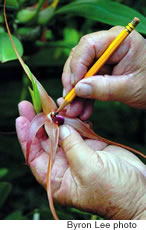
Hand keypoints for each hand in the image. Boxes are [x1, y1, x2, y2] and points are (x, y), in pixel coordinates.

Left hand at [16, 101, 145, 218]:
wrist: (139, 193)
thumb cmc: (114, 192)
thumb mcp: (88, 169)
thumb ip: (72, 146)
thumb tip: (60, 127)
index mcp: (58, 179)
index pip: (34, 155)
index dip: (27, 136)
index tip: (21, 118)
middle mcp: (65, 167)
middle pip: (46, 141)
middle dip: (39, 122)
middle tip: (30, 105)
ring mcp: (78, 155)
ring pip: (62, 134)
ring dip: (58, 119)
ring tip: (52, 103)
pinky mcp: (90, 148)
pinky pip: (78, 131)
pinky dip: (75, 121)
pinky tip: (70, 111)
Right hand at [59, 27, 145, 118]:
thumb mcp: (130, 88)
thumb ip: (105, 88)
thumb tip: (78, 89)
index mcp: (119, 41)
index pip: (88, 45)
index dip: (77, 65)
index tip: (74, 86)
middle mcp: (108, 46)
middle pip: (79, 59)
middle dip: (73, 83)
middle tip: (69, 102)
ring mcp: (103, 60)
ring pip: (81, 74)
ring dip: (77, 94)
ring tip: (75, 112)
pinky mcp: (102, 72)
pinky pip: (88, 83)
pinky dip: (84, 97)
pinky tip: (84, 110)